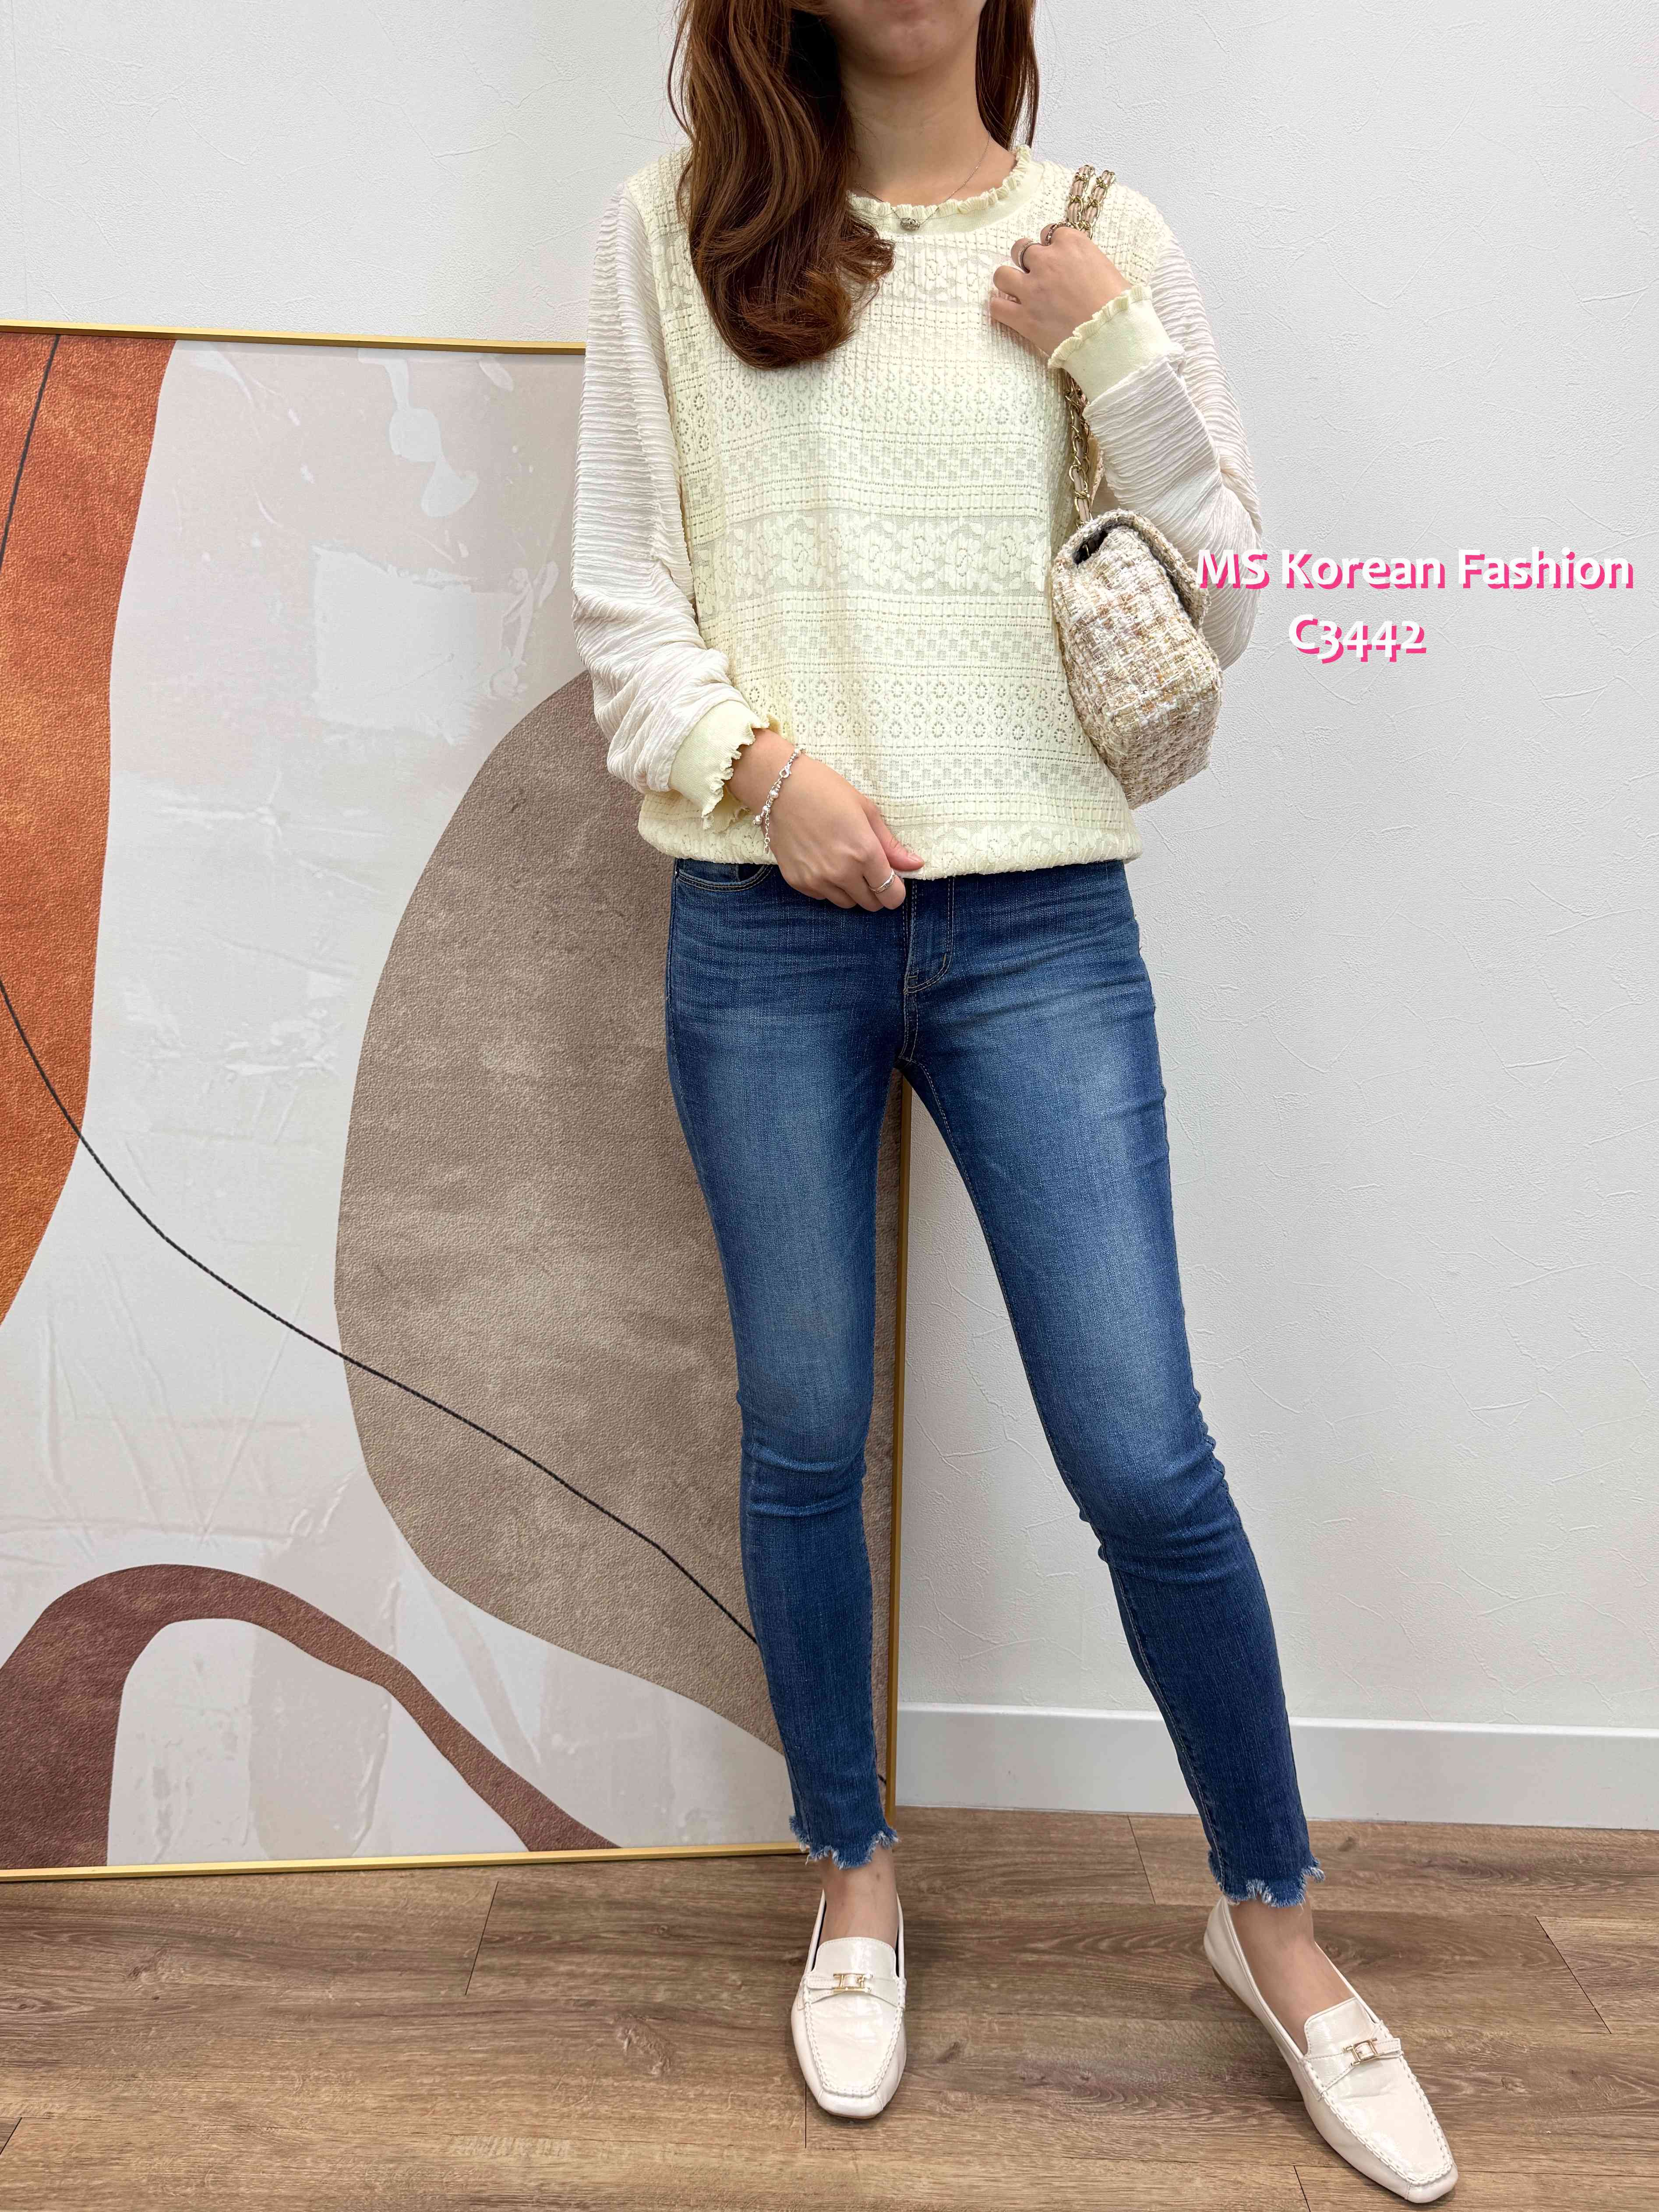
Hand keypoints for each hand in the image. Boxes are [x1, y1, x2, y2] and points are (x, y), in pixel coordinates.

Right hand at [727, 730, 923, 909]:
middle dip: (876, 891)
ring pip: (846, 903)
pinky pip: (822, 896)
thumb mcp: (866, 811)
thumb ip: (890, 845)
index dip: (896, 891)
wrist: (779, 787)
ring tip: (845, 864)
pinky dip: (828, 886)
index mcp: (864, 853)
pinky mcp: (797, 882)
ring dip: (852, 890)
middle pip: (871, 903)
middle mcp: (842, 872)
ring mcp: (817, 880)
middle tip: (869, 870)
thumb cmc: (826, 791)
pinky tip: (823, 862)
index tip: (893, 881)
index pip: (891, 895)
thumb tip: (915, 864)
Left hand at [987, 221, 1127, 360]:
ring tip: (1017, 291)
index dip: (1050, 246)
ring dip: (1008, 280)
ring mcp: (1032, 289)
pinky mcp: (1024, 318)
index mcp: (1072, 244)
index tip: (1055, 258)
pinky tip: (1008, 311)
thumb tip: (1082, 271)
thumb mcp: (1109, 270)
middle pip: (1021, 248)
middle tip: (1035, 275)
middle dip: (1026, 260)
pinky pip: (997, 307)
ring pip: (1001, 274)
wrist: (1113, 337)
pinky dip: (1000, 308)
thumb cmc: (1120, 305)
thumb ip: (1088, 262)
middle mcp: (1047, 261)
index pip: (1049, 232)